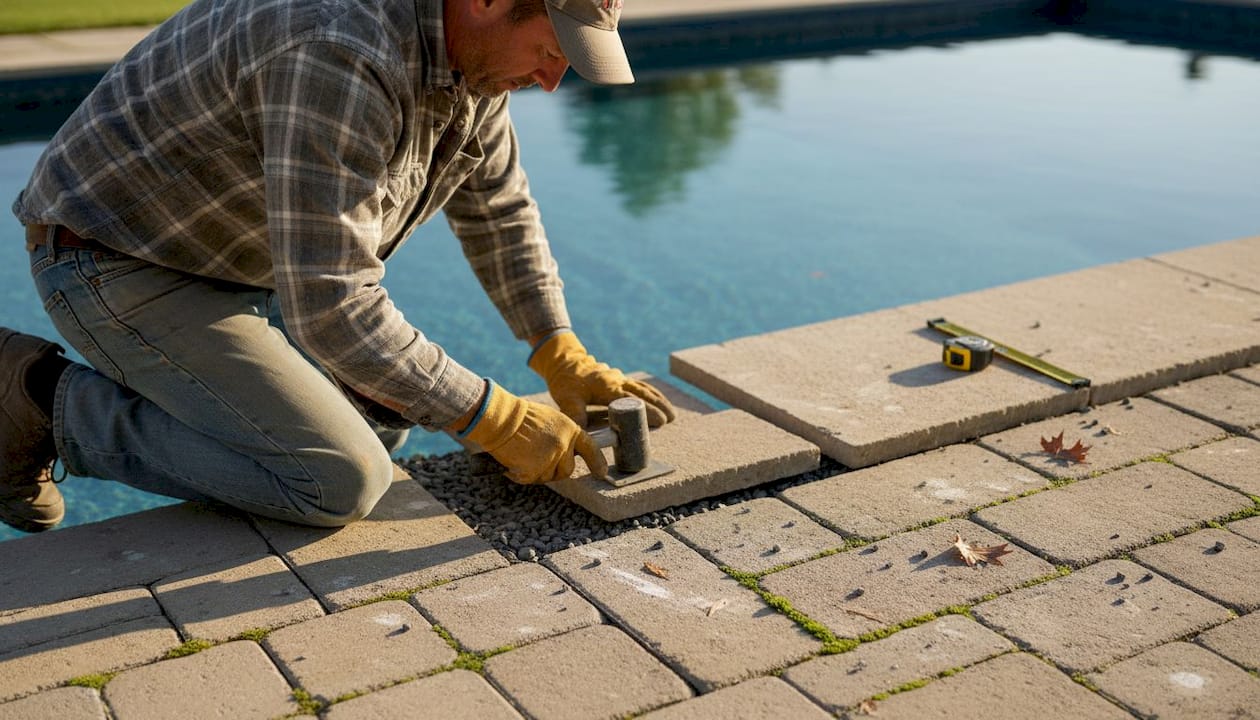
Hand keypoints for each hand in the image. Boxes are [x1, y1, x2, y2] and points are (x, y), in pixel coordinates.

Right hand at [452, 381, 607, 483]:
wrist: (502, 418)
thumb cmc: (521, 417)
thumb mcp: (550, 420)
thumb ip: (561, 436)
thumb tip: (564, 454)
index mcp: (571, 430)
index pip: (590, 448)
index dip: (597, 462)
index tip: (601, 473)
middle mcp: (565, 445)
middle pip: (567, 470)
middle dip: (554, 470)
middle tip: (537, 461)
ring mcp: (551, 458)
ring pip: (547, 476)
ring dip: (535, 472)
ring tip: (522, 454)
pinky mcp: (536, 469)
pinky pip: (530, 479)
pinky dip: (520, 474)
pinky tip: (514, 461)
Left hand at [528, 331, 675, 428]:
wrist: (566, 361)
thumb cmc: (566, 382)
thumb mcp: (567, 399)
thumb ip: (576, 415)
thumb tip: (583, 434)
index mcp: (607, 387)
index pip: (631, 400)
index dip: (647, 410)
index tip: (660, 420)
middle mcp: (617, 381)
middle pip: (643, 393)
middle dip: (659, 405)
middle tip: (671, 418)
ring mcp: (620, 378)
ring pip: (644, 388)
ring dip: (659, 399)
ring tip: (671, 413)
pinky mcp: (620, 378)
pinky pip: (639, 385)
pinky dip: (651, 393)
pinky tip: (659, 400)